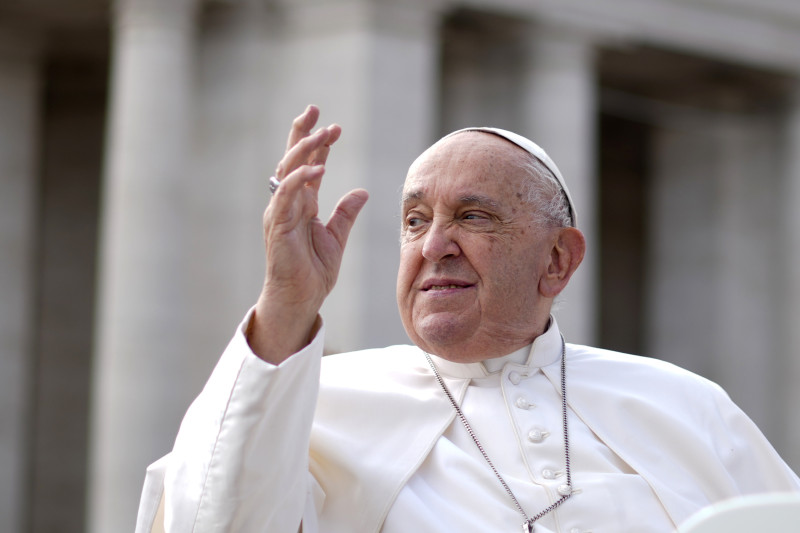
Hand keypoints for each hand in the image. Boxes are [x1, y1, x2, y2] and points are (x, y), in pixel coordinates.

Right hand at [248, 105, 367, 363]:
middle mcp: (287, 203)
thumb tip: (362, 191)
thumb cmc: (313, 272)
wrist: (300, 299)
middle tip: (316, 109)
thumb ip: (346, 213)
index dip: (317, 144)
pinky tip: (318, 168)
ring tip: (324, 133)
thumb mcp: (336, 238)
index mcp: (300, 204)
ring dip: (305, 150)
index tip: (332, 125)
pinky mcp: (278, 226)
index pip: (307, 166)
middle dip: (302, 132)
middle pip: (291, 159)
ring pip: (288, 171)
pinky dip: (300, 179)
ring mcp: (280, 213)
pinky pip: (287, 195)